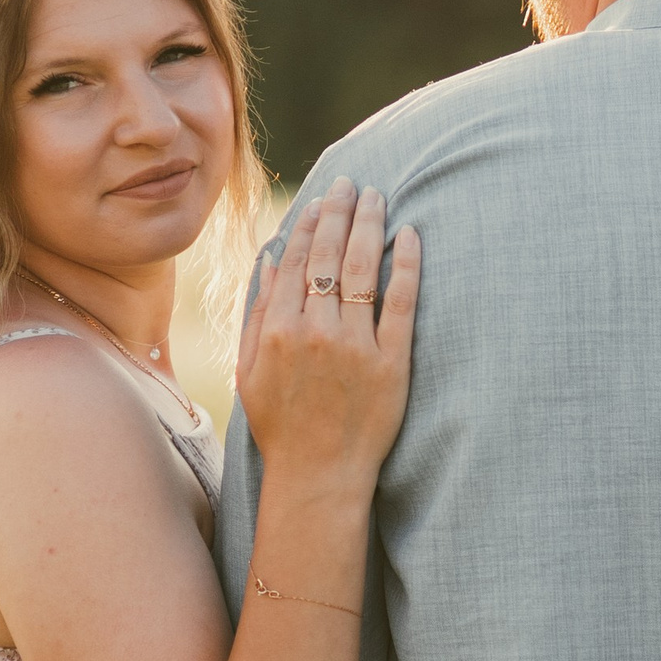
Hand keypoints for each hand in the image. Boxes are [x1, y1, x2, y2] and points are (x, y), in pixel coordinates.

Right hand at [236, 182, 419, 487]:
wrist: (317, 476)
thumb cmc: (282, 427)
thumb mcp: (251, 371)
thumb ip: (256, 315)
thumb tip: (269, 261)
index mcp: (276, 330)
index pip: (295, 261)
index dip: (309, 225)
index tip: (322, 201)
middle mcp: (313, 332)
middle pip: (327, 255)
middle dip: (340, 212)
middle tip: (352, 184)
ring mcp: (353, 346)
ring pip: (362, 270)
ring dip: (370, 226)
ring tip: (378, 198)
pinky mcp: (390, 363)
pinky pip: (400, 303)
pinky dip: (405, 265)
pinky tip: (410, 236)